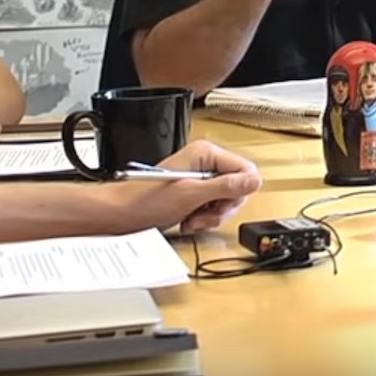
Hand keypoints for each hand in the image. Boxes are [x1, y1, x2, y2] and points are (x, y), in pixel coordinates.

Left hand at [109, 141, 262, 235]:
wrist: (120, 215)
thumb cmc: (145, 200)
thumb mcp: (192, 194)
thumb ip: (226, 186)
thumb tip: (255, 181)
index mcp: (206, 154)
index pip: (245, 169)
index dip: (239, 191)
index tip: (224, 204)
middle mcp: (205, 163)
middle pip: (238, 186)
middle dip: (223, 207)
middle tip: (206, 215)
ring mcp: (200, 179)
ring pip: (226, 200)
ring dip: (212, 216)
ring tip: (193, 219)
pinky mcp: (194, 194)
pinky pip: (213, 207)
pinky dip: (204, 218)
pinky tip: (189, 221)